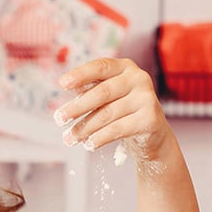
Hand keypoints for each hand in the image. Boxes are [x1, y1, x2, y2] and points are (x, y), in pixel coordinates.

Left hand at [55, 58, 177, 165]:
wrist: (153, 135)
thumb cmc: (124, 112)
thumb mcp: (108, 98)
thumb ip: (90, 91)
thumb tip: (69, 94)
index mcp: (125, 67)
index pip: (100, 67)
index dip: (80, 74)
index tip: (62, 84)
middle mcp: (138, 79)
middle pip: (102, 92)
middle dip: (77, 107)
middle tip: (59, 119)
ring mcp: (146, 98)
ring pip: (107, 114)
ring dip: (84, 128)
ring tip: (70, 138)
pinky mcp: (150, 119)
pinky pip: (117, 129)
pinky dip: (99, 138)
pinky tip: (89, 144)